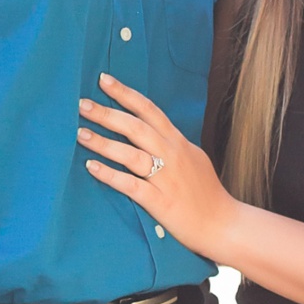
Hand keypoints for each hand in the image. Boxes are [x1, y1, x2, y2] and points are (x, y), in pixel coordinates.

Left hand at [79, 72, 240, 259]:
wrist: (223, 224)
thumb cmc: (207, 193)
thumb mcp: (193, 158)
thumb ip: (172, 144)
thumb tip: (150, 132)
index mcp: (178, 142)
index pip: (149, 110)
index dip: (126, 94)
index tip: (103, 79)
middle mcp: (172, 155)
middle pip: (136, 127)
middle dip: (107, 113)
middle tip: (81, 104)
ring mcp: (166, 178)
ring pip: (131, 154)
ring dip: (103, 142)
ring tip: (80, 134)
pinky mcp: (160, 201)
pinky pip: (130, 185)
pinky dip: (110, 175)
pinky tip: (91, 167)